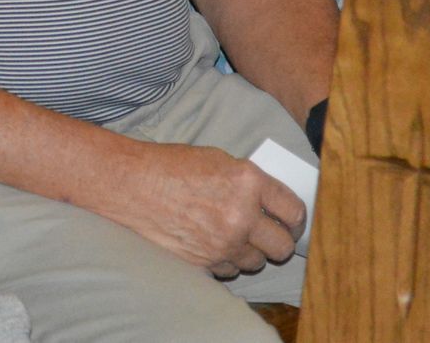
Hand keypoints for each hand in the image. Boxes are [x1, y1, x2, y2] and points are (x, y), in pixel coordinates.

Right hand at [101, 140, 303, 275]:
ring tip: (233, 236)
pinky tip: (212, 242)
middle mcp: (241, 215)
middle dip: (279, 241)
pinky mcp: (205, 261)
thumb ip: (248, 181)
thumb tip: (270, 201)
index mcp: (248, 182)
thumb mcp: (218, 160)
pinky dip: (226, 260)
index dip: (296, 218)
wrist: (132, 185)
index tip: (292, 221)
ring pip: (256, 262)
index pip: (293, 210)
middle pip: (282, 245)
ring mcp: (223, 242)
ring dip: (249, 252)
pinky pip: (230, 269)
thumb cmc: (171, 166)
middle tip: (270, 235)